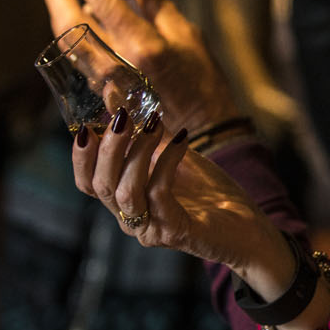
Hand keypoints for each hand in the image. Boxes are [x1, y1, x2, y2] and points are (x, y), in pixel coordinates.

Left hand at [43, 0, 237, 134]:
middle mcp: (119, 64)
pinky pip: (79, 60)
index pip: (103, 3)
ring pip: (70, 44)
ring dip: (59, 16)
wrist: (203, 132)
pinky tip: (75, 23)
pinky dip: (72, 37)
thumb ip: (159, 4)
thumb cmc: (203, 83)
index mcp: (144, 47)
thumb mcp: (189, 37)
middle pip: (72, 25)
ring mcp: (106, 82)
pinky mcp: (102, 94)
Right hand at [73, 115, 294, 301]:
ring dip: (136, 153)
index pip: (86, 183)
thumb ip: (149, 134)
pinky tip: (182, 140)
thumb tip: (123, 97)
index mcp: (125, 202)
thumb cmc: (210, 193)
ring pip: (126, 191)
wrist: (248, 228)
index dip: (81, 156)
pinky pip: (160, 194)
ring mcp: (151, 229)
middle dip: (107, 147)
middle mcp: (131, 220)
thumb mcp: (174, 156)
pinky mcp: (174, 232)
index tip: (87, 125)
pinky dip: (167, 162)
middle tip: (123, 116)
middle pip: (100, 186)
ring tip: (154, 124)